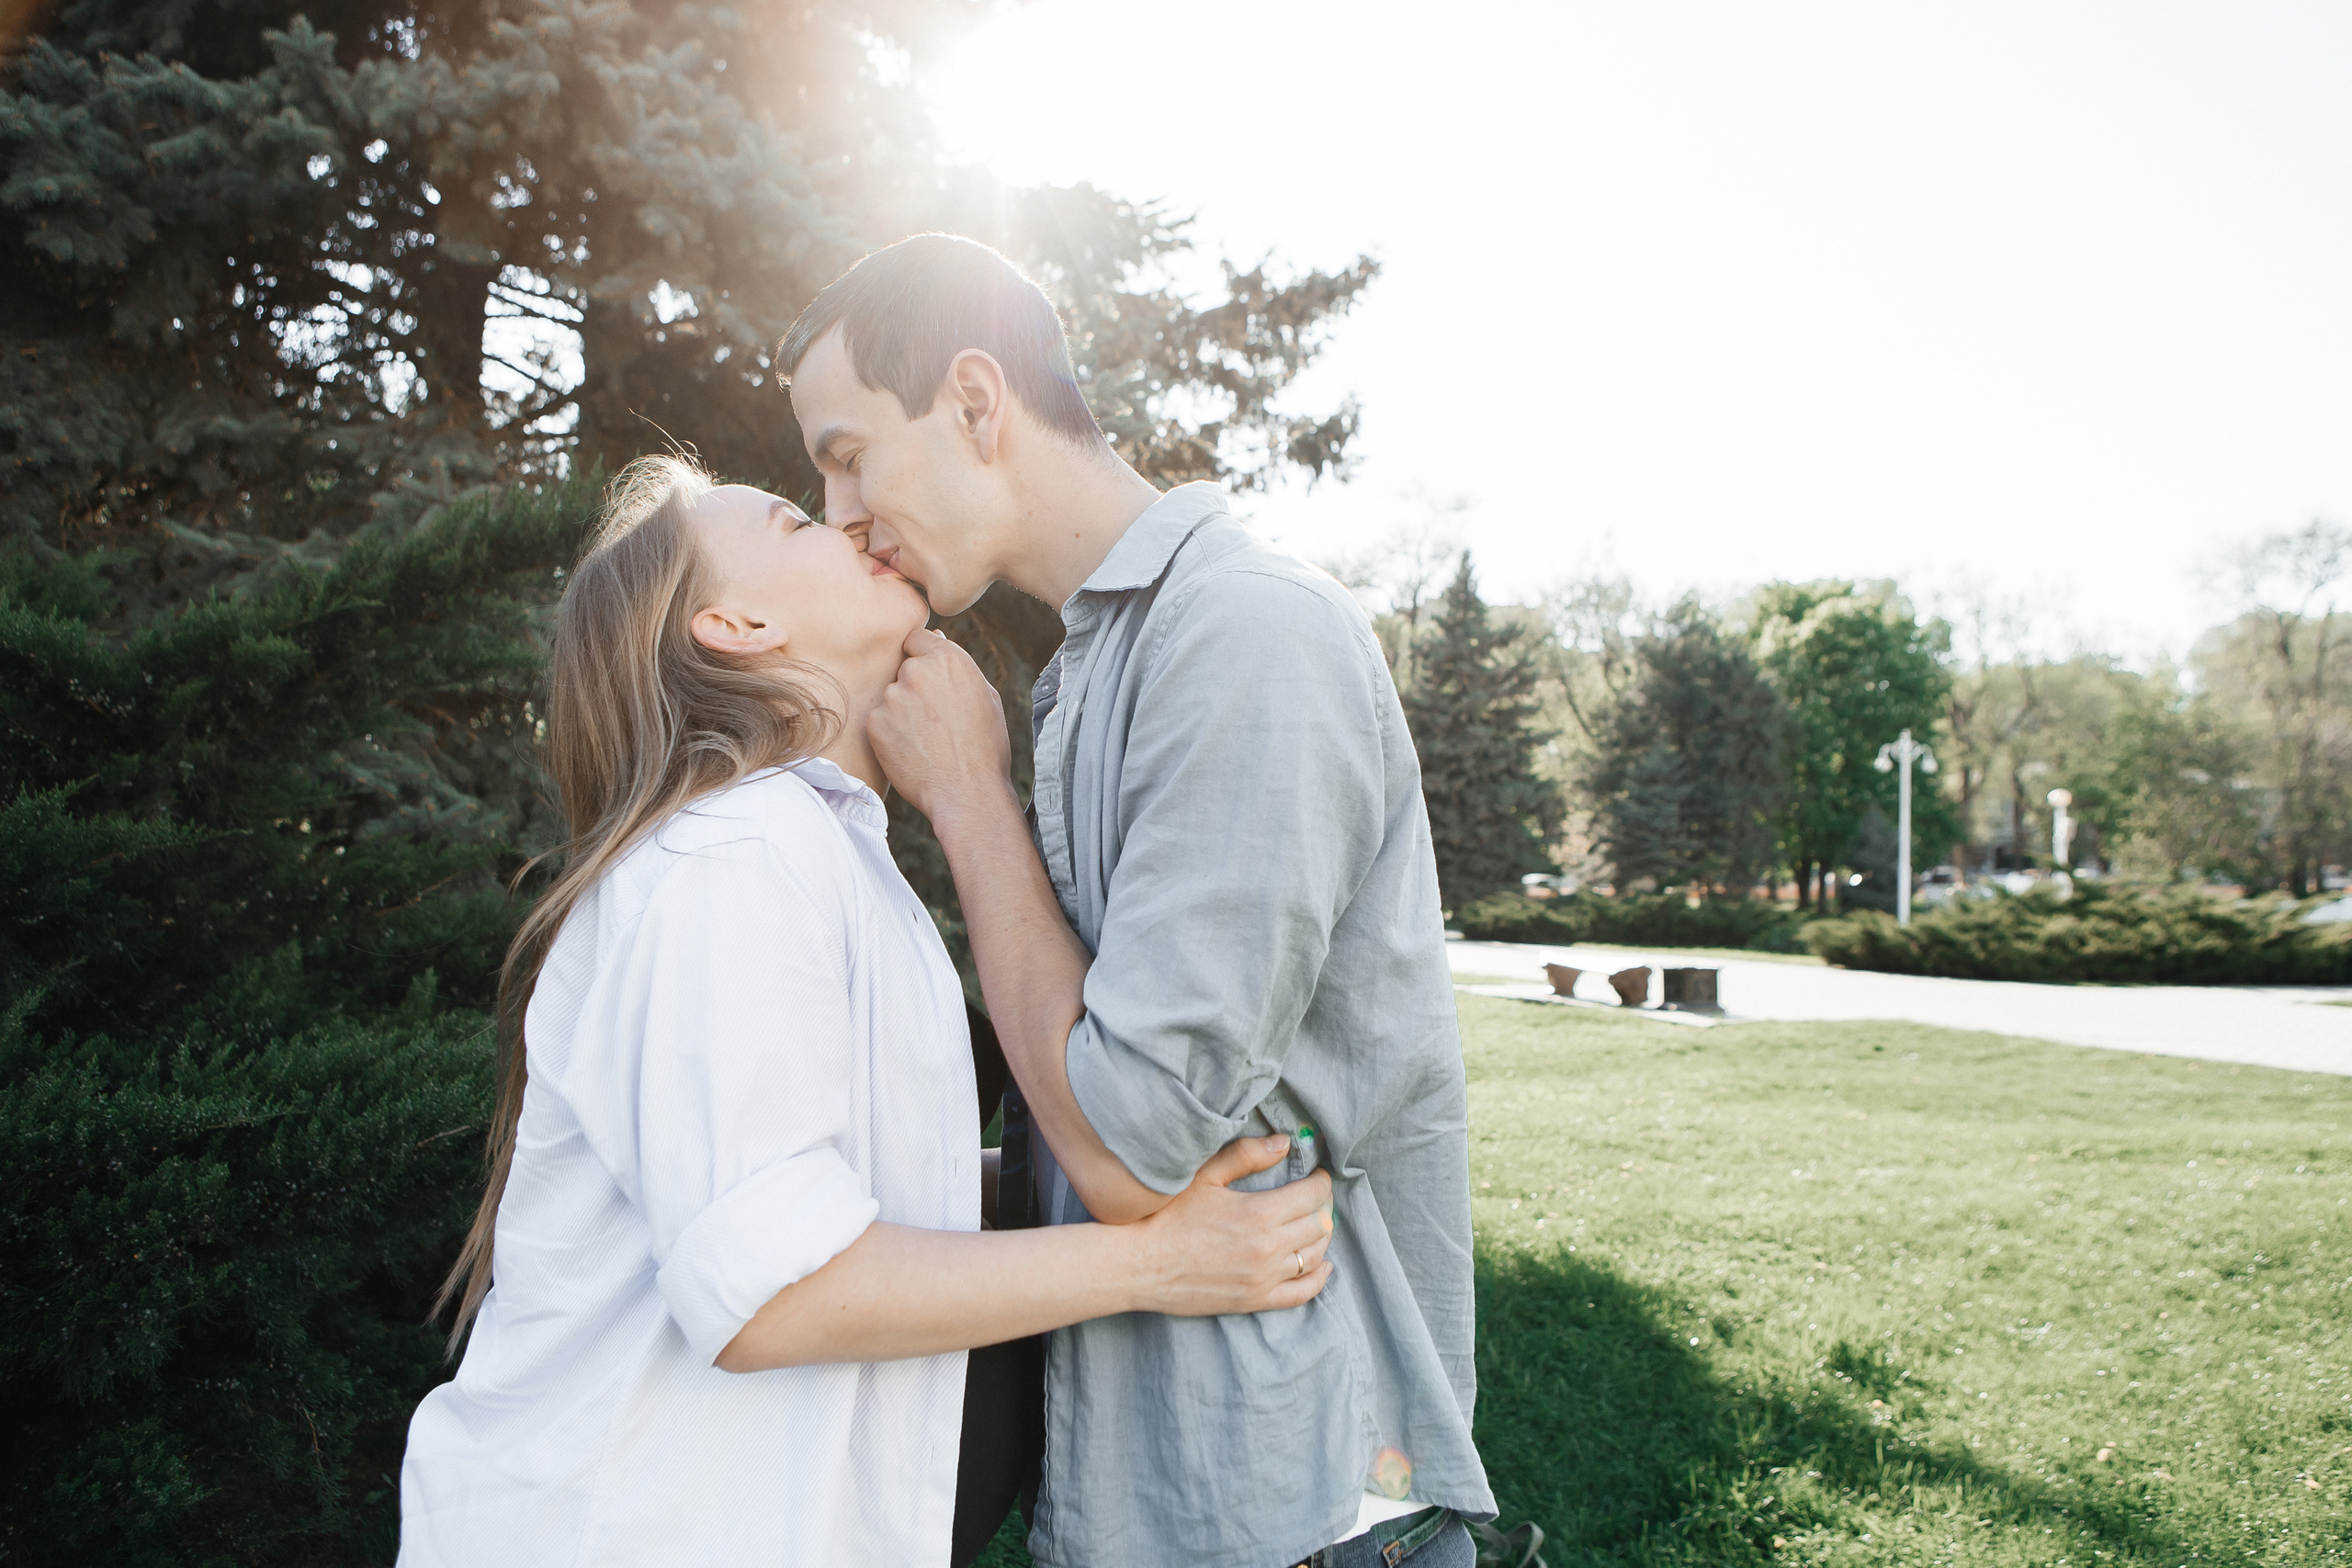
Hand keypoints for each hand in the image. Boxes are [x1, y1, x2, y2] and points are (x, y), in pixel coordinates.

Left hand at [869, 627, 1016, 828]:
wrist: (968, 793)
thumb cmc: (985, 747)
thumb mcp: (986, 697)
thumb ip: (957, 667)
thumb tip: (936, 640)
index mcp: (948, 659)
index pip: (916, 639)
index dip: (922, 657)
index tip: (930, 680)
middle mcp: (916, 671)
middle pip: (904, 669)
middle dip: (915, 688)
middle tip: (935, 720)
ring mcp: (893, 697)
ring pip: (891, 697)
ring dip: (902, 712)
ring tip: (927, 740)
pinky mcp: (875, 724)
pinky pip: (880, 721)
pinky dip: (891, 734)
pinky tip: (913, 751)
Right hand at [1124, 1135, 1334, 1316]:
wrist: (1138, 1265)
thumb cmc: (1165, 1215)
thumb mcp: (1204, 1176)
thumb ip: (1246, 1156)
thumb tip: (1284, 1143)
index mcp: (1258, 1213)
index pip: (1312, 1196)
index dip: (1320, 1182)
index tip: (1317, 1175)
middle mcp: (1268, 1249)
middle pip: (1319, 1225)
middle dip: (1323, 1206)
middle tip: (1314, 1196)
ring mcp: (1263, 1278)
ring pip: (1314, 1256)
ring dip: (1321, 1236)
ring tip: (1314, 1223)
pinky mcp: (1255, 1300)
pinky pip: (1302, 1293)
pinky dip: (1318, 1278)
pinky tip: (1322, 1265)